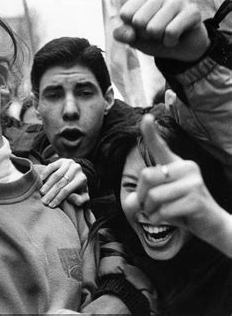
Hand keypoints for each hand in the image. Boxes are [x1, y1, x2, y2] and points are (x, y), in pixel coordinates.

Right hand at [39, 158, 88, 207]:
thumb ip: (79, 200)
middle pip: (61, 183)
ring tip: (42, 193)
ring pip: (56, 175)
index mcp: (82, 179)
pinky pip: (51, 166)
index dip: (58, 198)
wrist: (78, 175)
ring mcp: (69, 163)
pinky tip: (41, 180)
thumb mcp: (83, 197)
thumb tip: (70, 198)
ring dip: (47, 185)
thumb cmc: (78, 189)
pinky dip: (45, 173)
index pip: (67, 190)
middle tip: (44, 201)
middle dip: (51, 193)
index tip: (51, 205)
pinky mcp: (61, 160)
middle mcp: (76, 169)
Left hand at [113, 0, 209, 60]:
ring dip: (159, 39)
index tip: (141, 28)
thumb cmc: (154, 38)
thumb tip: (130, 34)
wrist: (181, 48)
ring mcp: (177, 0)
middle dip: (145, 34)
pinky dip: (170, 42)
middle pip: (139, 21)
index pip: (126, 13)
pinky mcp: (192, 10)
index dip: (131, 29)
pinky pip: (171, 32)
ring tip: (165, 34)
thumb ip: (121, 34)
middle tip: (155, 33)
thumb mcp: (133, 37)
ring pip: (154, 28)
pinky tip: (176, 37)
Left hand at [125, 114, 229, 248]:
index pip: (159, 147)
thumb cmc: (181, 210)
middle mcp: (186, 167)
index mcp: (176, 164)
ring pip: (153, 196)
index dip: (150, 133)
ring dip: (149, 211)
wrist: (212, 226)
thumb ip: (142, 198)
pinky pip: (163, 211)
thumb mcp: (160, 200)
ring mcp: (193, 182)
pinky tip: (170, 220)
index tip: (146, 118)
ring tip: (161, 214)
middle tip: (149, 207)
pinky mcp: (196, 200)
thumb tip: (131, 203)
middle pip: (146, 176)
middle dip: (140, 196)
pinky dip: (158, 219)